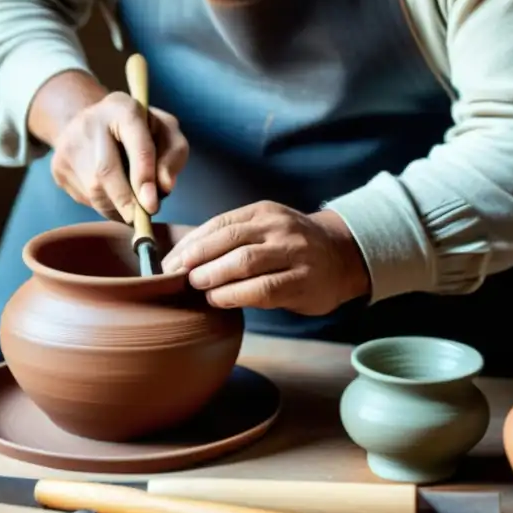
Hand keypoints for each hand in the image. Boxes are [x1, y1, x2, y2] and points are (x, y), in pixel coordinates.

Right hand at [50, 91, 188, 222]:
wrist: (94, 121)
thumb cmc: (141, 130)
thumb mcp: (166, 133)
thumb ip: (174, 155)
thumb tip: (163, 187)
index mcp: (123, 109)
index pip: (136, 145)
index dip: (143, 177)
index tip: (152, 205)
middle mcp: (90, 122)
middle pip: (105, 172)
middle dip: (125, 202)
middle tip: (141, 221)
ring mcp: (69, 144)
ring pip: (93, 190)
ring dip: (116, 207)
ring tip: (132, 206)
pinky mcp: (58, 166)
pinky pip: (83, 197)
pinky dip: (103, 205)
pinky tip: (112, 194)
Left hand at [161, 201, 370, 314]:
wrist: (343, 256)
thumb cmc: (291, 247)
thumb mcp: (264, 229)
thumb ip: (232, 238)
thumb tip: (183, 258)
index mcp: (263, 212)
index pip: (219, 223)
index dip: (191, 243)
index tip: (169, 261)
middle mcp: (278, 228)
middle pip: (229, 240)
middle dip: (196, 259)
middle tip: (175, 276)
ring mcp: (293, 253)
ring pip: (244, 262)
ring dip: (213, 276)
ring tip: (196, 286)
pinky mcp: (302, 281)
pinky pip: (263, 288)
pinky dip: (235, 295)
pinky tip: (219, 300)